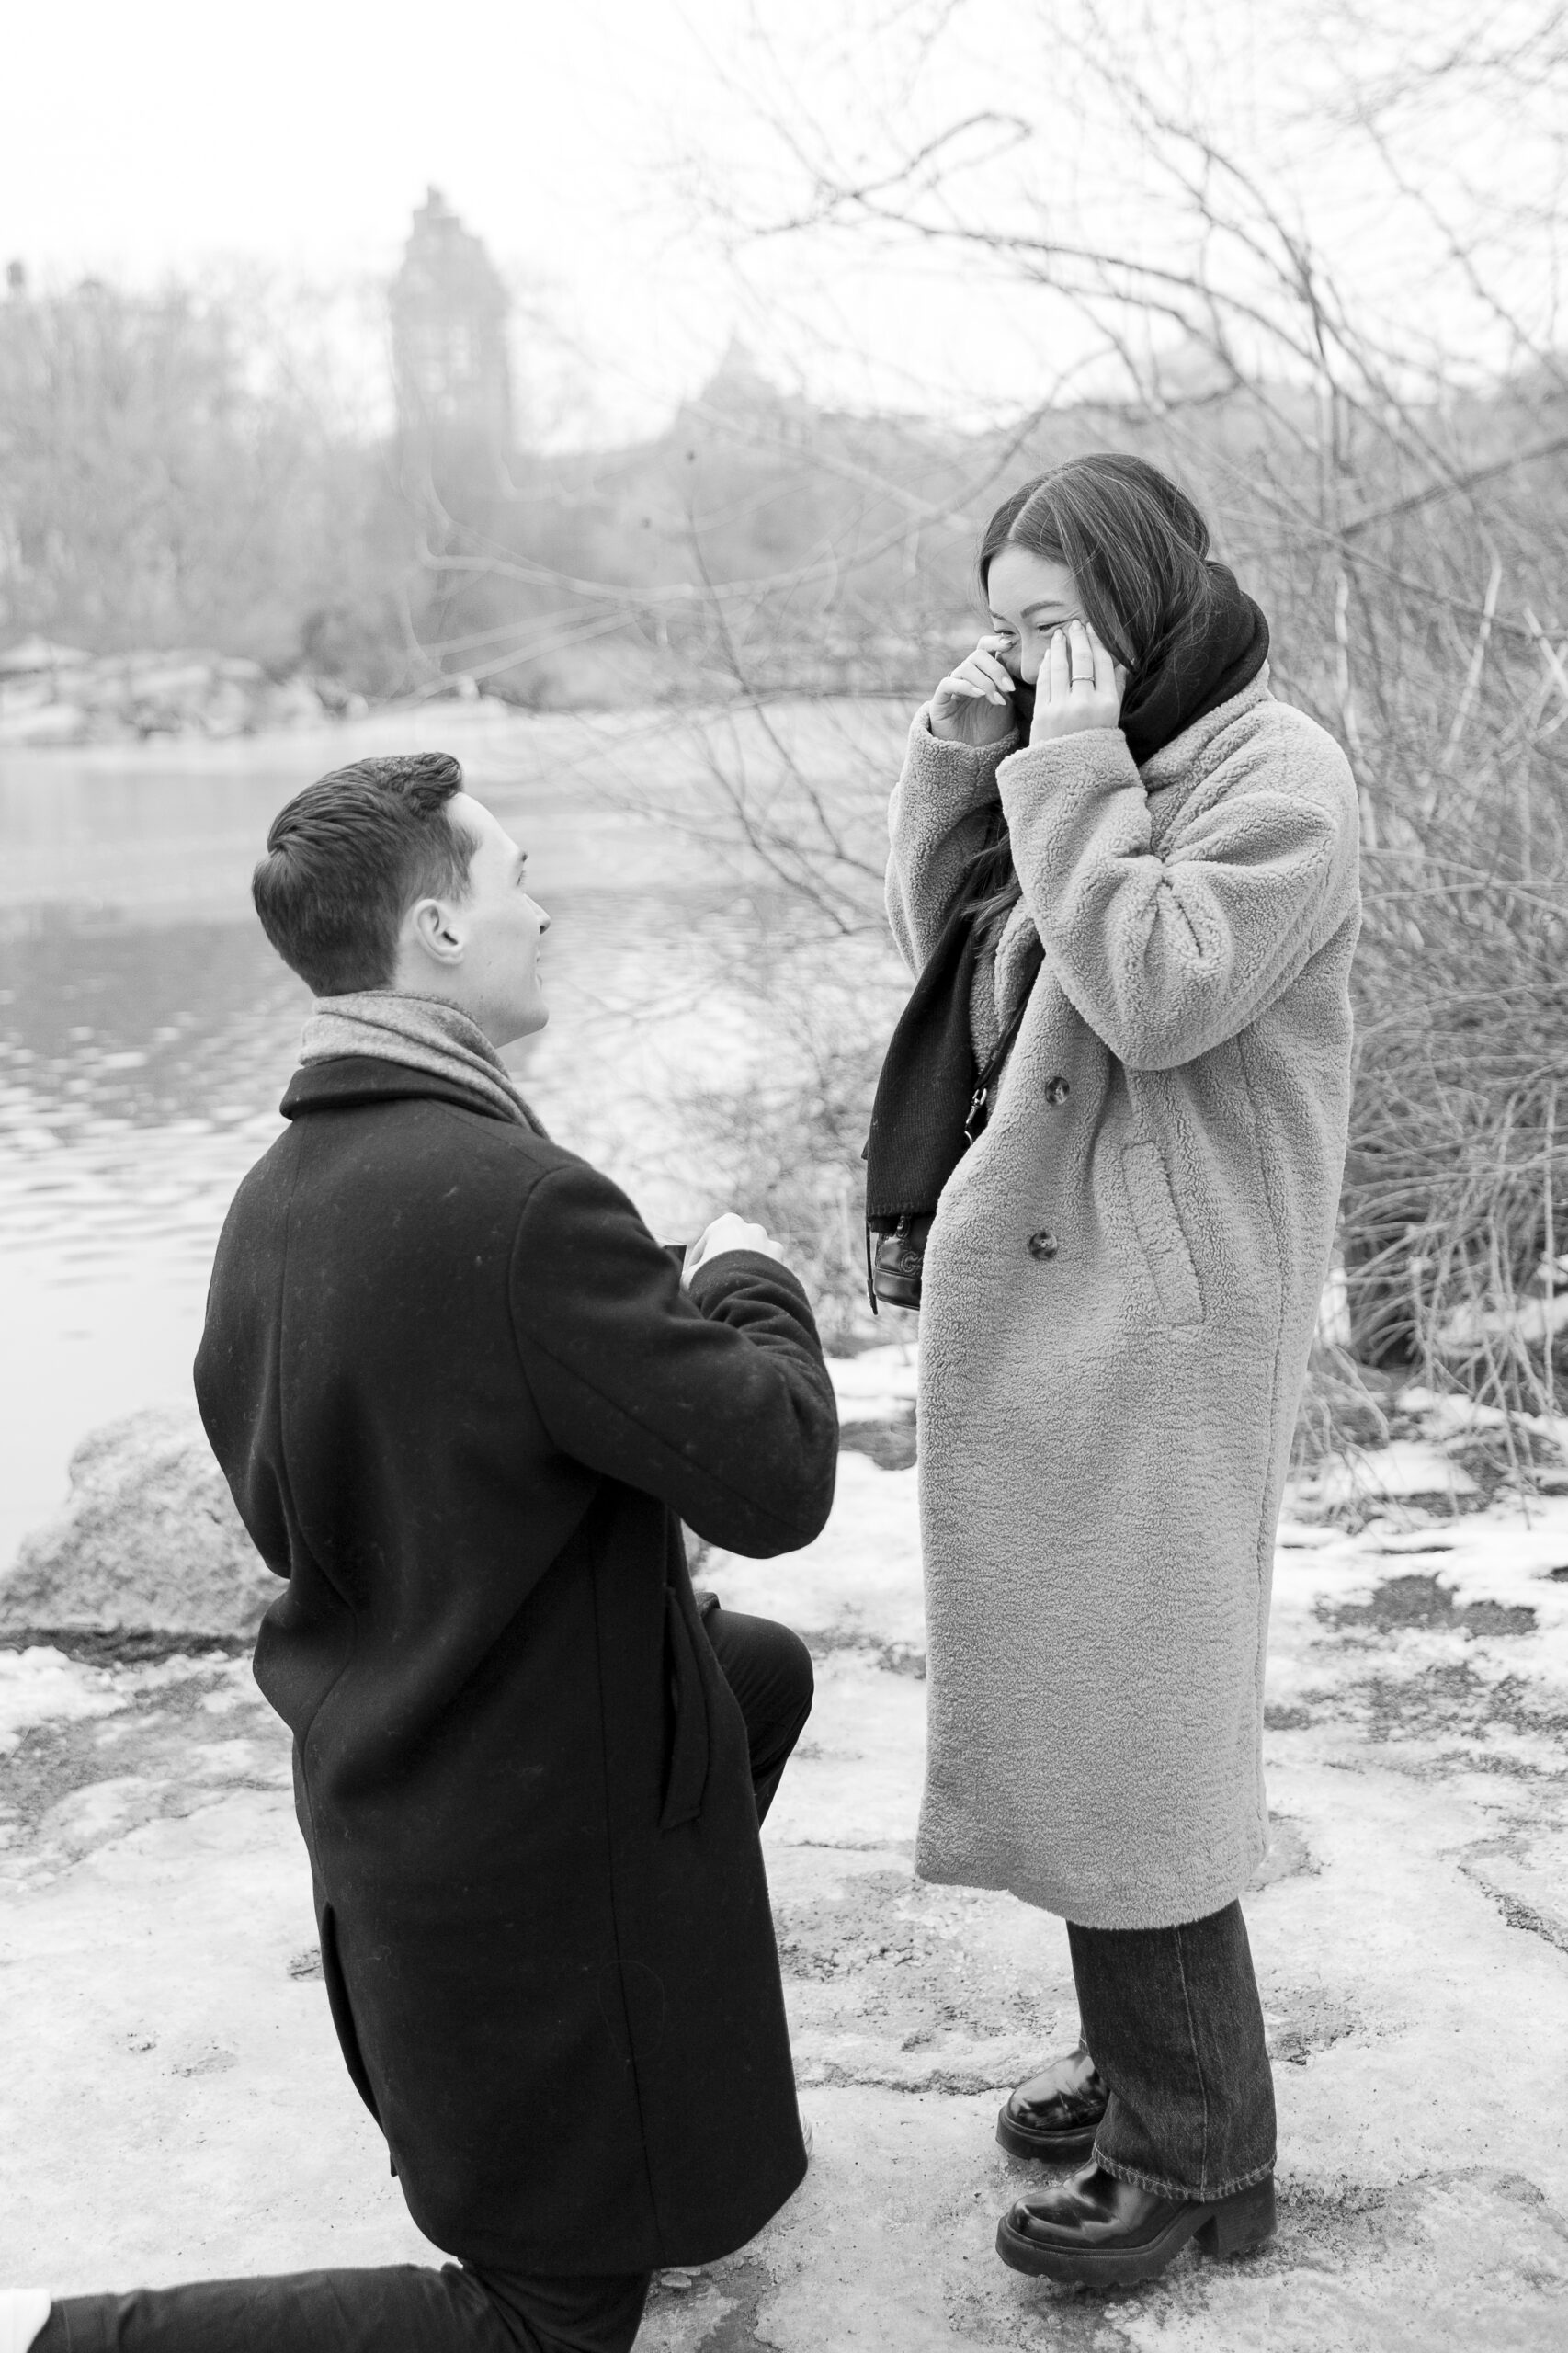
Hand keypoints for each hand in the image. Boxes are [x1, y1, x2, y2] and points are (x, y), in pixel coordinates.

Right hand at [682, 1213, 789, 1284]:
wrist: (746, 1296)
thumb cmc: (713, 1281)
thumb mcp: (690, 1277)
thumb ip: (688, 1274)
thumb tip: (686, 1279)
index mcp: (726, 1224)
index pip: (706, 1243)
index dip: (696, 1263)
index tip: (692, 1277)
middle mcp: (750, 1228)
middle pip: (731, 1249)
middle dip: (723, 1264)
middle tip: (714, 1284)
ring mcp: (769, 1243)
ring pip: (751, 1258)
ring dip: (742, 1271)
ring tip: (733, 1290)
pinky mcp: (782, 1261)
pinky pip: (766, 1270)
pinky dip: (758, 1278)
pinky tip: (749, 1293)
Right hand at [927, 635, 1019, 747]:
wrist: (972, 756)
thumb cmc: (991, 730)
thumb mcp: (1007, 703)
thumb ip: (1011, 684)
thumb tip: (1032, 665)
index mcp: (982, 673)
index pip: (985, 647)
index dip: (996, 641)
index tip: (1012, 644)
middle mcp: (966, 676)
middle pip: (978, 655)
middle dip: (996, 669)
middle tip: (1009, 688)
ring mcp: (952, 687)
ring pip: (966, 668)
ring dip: (985, 682)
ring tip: (996, 701)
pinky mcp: (939, 701)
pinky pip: (948, 683)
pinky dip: (965, 686)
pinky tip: (978, 695)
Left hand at [1029, 619, 1127, 745]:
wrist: (1069, 778)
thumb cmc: (1094, 747)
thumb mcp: (1112, 720)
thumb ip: (1116, 690)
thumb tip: (1123, 663)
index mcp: (1107, 705)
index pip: (1103, 663)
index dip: (1097, 642)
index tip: (1092, 629)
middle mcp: (1085, 704)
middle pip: (1082, 660)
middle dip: (1078, 637)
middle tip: (1076, 624)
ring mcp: (1061, 709)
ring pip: (1060, 667)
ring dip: (1060, 646)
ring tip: (1060, 634)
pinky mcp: (1042, 714)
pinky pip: (1044, 682)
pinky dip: (1047, 664)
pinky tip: (1050, 654)